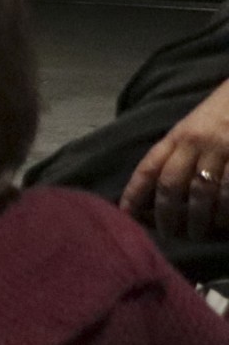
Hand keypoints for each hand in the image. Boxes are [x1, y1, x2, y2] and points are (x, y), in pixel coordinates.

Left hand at [125, 82, 228, 239]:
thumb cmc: (222, 110)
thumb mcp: (193, 125)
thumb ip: (177, 151)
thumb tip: (157, 188)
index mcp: (178, 135)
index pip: (149, 167)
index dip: (134, 193)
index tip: (125, 215)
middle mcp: (195, 142)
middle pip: (171, 184)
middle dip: (166, 214)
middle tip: (168, 234)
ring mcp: (221, 148)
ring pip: (201, 191)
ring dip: (198, 218)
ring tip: (197, 233)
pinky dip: (226, 209)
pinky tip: (223, 222)